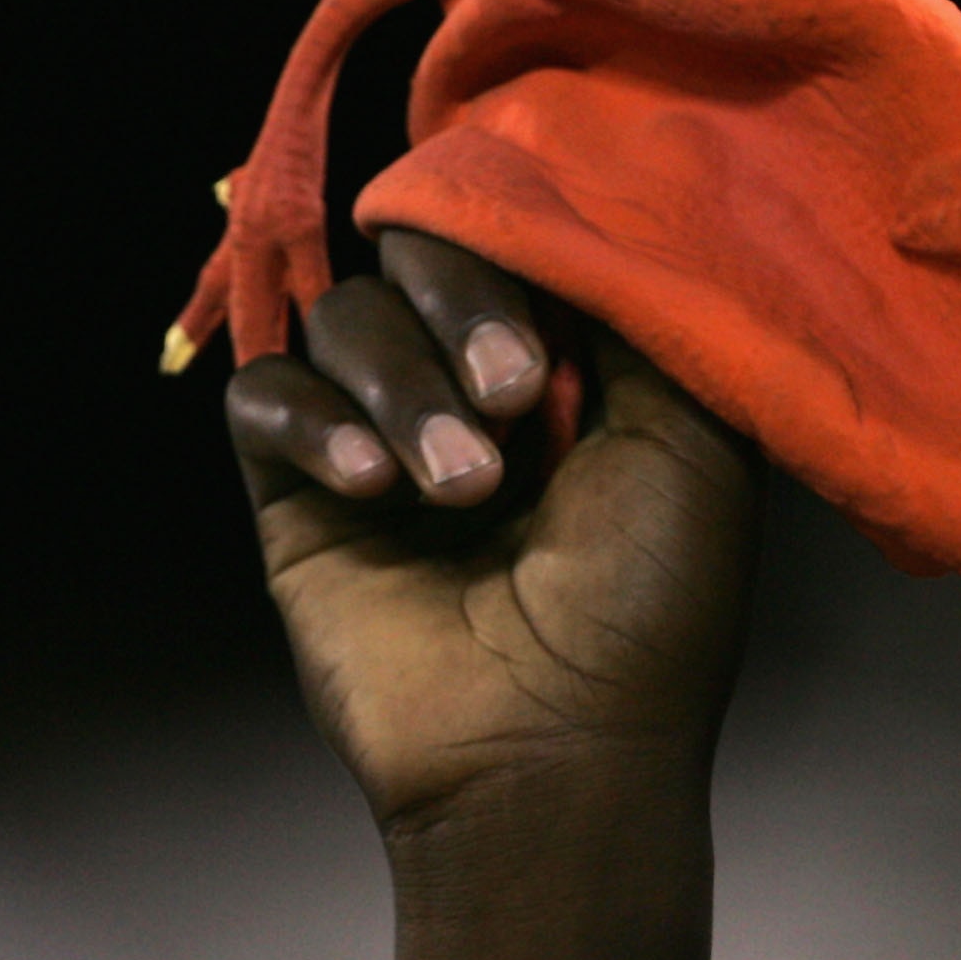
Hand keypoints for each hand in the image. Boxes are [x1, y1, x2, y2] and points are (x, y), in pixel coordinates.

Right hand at [224, 227, 763, 835]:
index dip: (520, 236)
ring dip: (404, 388)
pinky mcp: (297, 495)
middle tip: (521, 399)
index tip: (554, 297)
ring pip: (345, 318)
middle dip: (464, 304)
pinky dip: (314, 423)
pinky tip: (373, 488)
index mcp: (574, 363)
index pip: (514, 234)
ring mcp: (381, 435)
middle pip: (416, 251)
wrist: (558, 754)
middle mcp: (473, 385)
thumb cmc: (651, 608)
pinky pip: (265, 396)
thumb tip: (577, 206)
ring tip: (463, 490)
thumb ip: (640, 309)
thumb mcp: (695, 440)